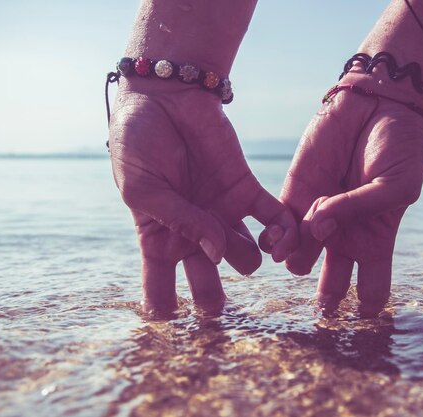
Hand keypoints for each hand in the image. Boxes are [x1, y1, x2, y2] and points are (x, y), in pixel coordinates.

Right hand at [108, 80, 297, 315]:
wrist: (165, 97)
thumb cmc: (139, 143)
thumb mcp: (144, 188)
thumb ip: (179, 222)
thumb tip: (214, 252)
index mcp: (159, 236)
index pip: (160, 285)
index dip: (164, 307)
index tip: (169, 324)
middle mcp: (193, 232)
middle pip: (208, 280)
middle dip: (213, 299)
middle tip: (215, 308)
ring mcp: (222, 213)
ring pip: (246, 258)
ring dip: (250, 260)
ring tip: (248, 249)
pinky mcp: (247, 191)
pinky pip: (272, 221)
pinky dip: (282, 231)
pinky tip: (281, 236)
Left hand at [281, 76, 422, 313]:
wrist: (378, 105)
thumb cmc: (399, 149)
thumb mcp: (395, 186)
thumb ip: (359, 211)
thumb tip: (319, 228)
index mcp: (376, 241)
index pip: (370, 289)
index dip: (364, 309)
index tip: (358, 318)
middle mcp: (345, 236)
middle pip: (330, 284)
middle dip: (324, 300)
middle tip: (321, 307)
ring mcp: (318, 218)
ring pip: (299, 260)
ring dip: (298, 258)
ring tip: (307, 238)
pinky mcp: (294, 194)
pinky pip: (280, 228)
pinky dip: (278, 235)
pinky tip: (280, 233)